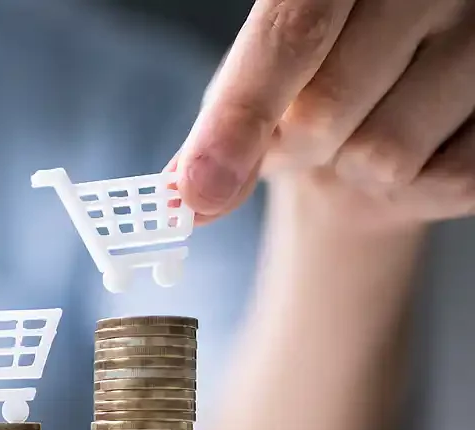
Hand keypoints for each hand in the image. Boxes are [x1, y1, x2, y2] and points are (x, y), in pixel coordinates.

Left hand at [176, 0, 474, 228]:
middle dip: (297, 150)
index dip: (241, 115)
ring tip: (368, 131)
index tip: (201, 189)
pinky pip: (449, 181)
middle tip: (308, 136)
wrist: (395, 94)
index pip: (291, 33)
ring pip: (386, 156)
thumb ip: (219, 125)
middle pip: (328, 112)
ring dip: (357, 173)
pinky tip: (423, 144)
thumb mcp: (254, 80)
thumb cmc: (314, 77)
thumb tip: (184, 192)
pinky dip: (419, 189)